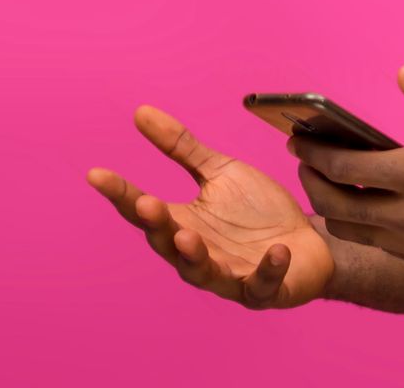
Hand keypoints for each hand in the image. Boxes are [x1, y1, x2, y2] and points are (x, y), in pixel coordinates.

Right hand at [87, 103, 334, 308]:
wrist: (307, 240)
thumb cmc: (256, 211)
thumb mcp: (219, 172)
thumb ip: (181, 148)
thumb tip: (140, 112)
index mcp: (184, 224)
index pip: (144, 210)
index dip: (121, 194)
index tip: (96, 174)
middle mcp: (200, 254)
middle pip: (168, 244)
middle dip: (157, 226)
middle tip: (147, 204)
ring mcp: (231, 276)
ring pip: (205, 273)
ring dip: (196, 258)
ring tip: (189, 238)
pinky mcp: (266, 290)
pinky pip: (264, 285)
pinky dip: (269, 270)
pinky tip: (276, 251)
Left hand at [289, 64, 403, 271]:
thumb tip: (403, 72)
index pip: (344, 167)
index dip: (313, 152)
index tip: (298, 137)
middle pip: (334, 203)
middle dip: (309, 179)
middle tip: (303, 158)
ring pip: (349, 229)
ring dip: (328, 205)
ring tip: (326, 180)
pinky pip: (375, 242)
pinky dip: (357, 224)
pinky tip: (361, 203)